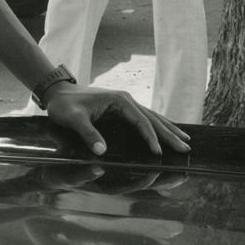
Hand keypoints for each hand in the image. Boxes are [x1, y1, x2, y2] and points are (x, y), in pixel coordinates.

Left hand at [42, 82, 190, 155]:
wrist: (58, 92)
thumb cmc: (65, 105)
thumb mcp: (73, 119)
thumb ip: (88, 134)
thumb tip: (101, 152)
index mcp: (119, 101)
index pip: (141, 122)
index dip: (151, 138)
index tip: (159, 153)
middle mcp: (127, 100)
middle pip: (153, 119)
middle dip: (170, 134)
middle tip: (186, 148)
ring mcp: (126, 104)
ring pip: (153, 118)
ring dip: (169, 130)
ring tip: (186, 140)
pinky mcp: (122, 109)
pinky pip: (145, 119)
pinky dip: (158, 127)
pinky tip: (166, 133)